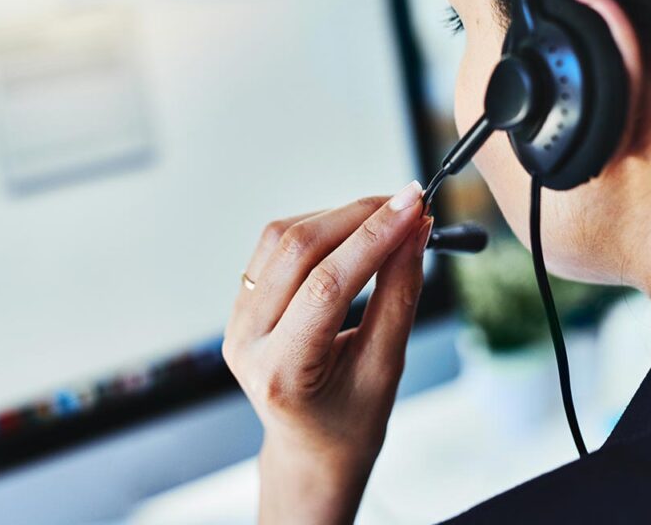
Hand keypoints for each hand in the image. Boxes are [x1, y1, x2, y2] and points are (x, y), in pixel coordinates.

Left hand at [223, 181, 432, 523]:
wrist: (311, 448)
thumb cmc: (351, 422)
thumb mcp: (386, 367)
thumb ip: (399, 296)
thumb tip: (414, 231)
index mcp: (280, 372)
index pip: (326, 286)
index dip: (374, 238)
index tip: (414, 206)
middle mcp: (245, 341)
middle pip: (298, 251)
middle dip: (358, 217)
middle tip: (409, 202)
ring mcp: (236, 320)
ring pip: (282, 239)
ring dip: (338, 216)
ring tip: (386, 215)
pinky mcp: (241, 303)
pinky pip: (274, 247)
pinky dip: (317, 228)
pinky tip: (352, 230)